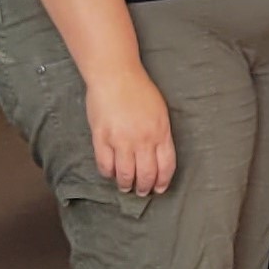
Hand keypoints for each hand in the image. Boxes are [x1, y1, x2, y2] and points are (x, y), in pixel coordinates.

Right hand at [86, 62, 175, 193]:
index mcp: (161, 132)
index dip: (163, 181)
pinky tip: (111, 174)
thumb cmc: (139, 90)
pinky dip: (108, 174)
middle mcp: (143, 139)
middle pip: (146, 174)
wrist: (115, 76)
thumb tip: (158, 155)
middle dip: (145, 187)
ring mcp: (121, 140)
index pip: (166, 165)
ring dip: (126, 184)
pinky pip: (105, 165)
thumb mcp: (160, 112)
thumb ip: (160, 134)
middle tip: (141, 192)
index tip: (160, 189)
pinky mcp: (102, 138)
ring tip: (126, 187)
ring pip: (125, 174)